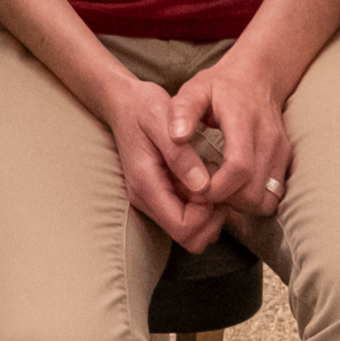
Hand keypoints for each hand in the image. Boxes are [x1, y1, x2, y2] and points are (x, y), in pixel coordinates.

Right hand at [103, 74, 224, 250]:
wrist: (124, 102)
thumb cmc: (143, 107)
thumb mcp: (161, 120)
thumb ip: (180, 155)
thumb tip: (203, 187)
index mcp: (146, 185)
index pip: (183, 228)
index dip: (206, 213)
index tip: (211, 184)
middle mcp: (146, 200)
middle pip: (189, 238)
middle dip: (211, 217)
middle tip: (216, 183)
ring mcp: (152, 200)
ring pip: (191, 232)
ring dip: (209, 212)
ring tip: (209, 179)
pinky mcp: (160, 196)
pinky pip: (188, 217)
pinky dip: (203, 206)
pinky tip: (202, 178)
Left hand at [172, 53, 293, 222]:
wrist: (258, 76)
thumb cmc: (220, 86)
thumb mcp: (194, 89)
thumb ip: (182, 111)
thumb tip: (176, 137)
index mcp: (243, 120)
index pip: (239, 167)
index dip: (218, 187)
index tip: (197, 189)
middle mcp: (268, 139)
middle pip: (254, 192)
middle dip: (227, 201)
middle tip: (204, 191)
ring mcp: (281, 152)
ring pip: (267, 200)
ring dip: (241, 204)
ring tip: (220, 189)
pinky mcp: (286, 161)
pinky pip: (274, 195)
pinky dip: (254, 199)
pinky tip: (234, 187)